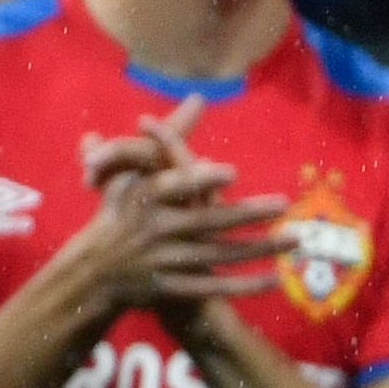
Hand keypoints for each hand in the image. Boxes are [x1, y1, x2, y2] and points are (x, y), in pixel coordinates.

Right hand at [66, 99, 288, 330]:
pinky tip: (276, 279)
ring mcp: (162, 261)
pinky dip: (243, 286)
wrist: (91, 272)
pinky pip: (212, 288)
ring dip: (258, 249)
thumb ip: (170, 139)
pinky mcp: (170, 288)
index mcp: (141, 199)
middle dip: (245, 214)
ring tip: (296, 239)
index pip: (171, 187)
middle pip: (205, 222)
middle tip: (284, 203)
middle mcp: (152, 230)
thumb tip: (199, 99)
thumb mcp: (133, 172)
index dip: (198, 179)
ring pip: (218, 255)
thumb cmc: (120, 211)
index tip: (231, 171)